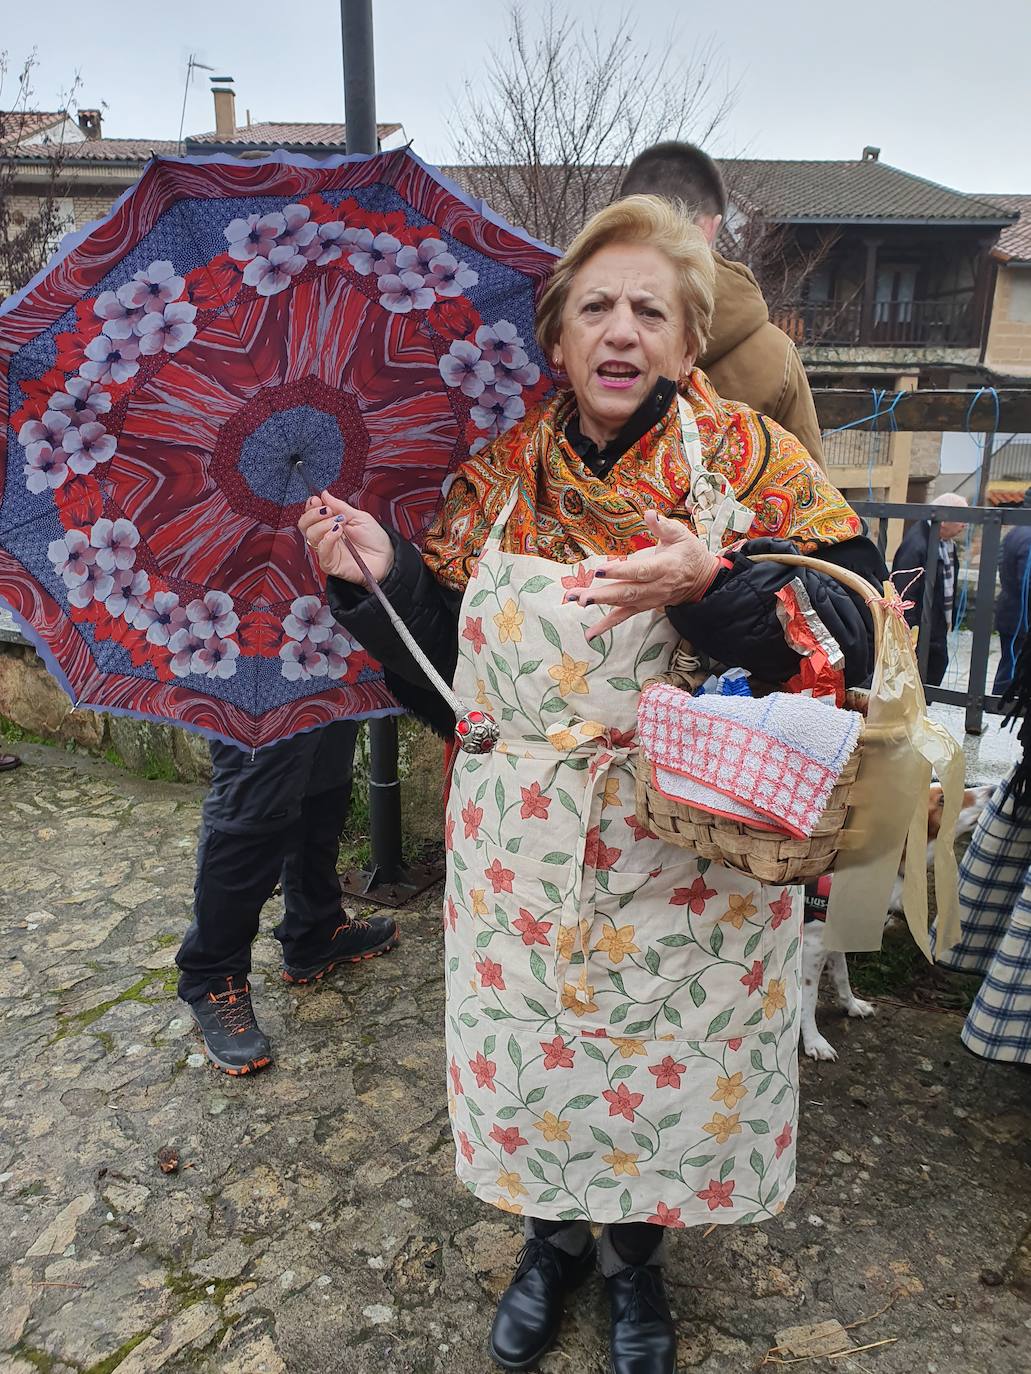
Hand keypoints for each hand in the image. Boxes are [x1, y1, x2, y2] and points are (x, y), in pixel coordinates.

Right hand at [297, 491, 394, 584]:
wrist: (386, 557)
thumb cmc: (375, 538)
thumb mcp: (359, 516)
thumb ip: (340, 506)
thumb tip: (325, 494)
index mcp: (330, 525)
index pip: (310, 515)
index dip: (310, 506)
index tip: (317, 500)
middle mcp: (325, 537)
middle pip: (305, 525)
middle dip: (313, 514)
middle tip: (328, 511)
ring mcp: (326, 551)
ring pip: (311, 535)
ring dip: (323, 524)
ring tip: (340, 523)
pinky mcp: (330, 564)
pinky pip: (321, 550)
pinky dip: (327, 538)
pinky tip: (337, 532)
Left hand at [564, 510, 719, 640]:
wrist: (701, 580)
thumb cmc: (688, 553)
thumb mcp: (682, 535)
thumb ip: (664, 526)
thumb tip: (650, 513)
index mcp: (664, 567)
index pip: (639, 571)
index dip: (619, 571)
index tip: (599, 570)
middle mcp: (655, 587)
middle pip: (626, 592)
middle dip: (601, 595)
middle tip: (580, 596)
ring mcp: (648, 599)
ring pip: (621, 603)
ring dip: (598, 603)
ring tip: (575, 600)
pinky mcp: (643, 606)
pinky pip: (623, 616)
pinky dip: (606, 625)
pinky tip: (590, 634)